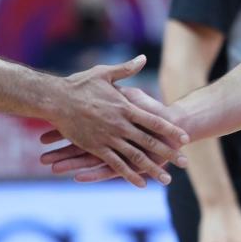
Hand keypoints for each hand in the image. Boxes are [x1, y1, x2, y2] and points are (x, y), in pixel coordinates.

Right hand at [42, 56, 188, 187]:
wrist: (56, 99)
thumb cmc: (80, 84)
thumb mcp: (105, 73)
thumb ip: (126, 69)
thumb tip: (143, 57)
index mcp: (125, 107)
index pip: (154, 121)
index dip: (171, 130)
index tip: (185, 138)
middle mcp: (120, 125)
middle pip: (150, 141)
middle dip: (169, 152)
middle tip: (185, 162)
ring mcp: (108, 138)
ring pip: (135, 157)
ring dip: (152, 168)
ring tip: (167, 179)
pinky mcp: (96, 148)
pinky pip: (115, 165)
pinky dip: (129, 174)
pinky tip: (141, 183)